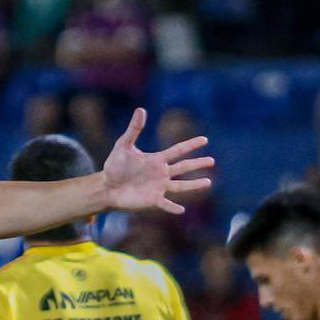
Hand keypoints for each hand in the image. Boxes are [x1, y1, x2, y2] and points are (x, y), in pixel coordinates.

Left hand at [98, 108, 214, 215]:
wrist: (107, 186)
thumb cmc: (115, 165)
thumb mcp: (124, 145)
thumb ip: (134, 129)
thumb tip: (141, 109)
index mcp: (157, 159)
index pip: (178, 150)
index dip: (190, 145)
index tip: (204, 139)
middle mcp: (161, 173)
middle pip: (183, 167)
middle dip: (198, 164)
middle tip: (212, 161)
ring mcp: (158, 187)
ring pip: (180, 186)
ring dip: (194, 185)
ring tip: (208, 182)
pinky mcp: (152, 200)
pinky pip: (165, 204)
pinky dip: (173, 207)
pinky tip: (182, 210)